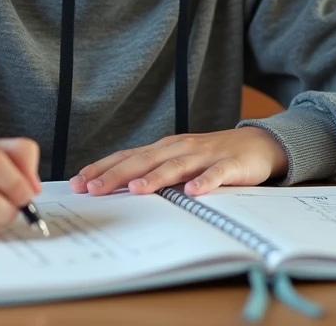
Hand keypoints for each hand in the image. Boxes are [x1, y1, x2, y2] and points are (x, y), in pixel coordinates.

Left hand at [69, 127, 288, 197]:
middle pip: (144, 161)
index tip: (78, 183)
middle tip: (94, 189)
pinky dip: (204, 182)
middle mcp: (179, 148)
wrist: (257, 143)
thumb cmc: (212, 156)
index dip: (102, 169)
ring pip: (175, 167)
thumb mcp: (178, 161)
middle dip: (117, 175)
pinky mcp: (229, 165)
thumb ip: (152, 171)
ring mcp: (204, 156)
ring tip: (137, 189)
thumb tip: (116, 188)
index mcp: (164, 149)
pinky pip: (216, 175)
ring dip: (155, 177)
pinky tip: (193, 192)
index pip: (126, 157)